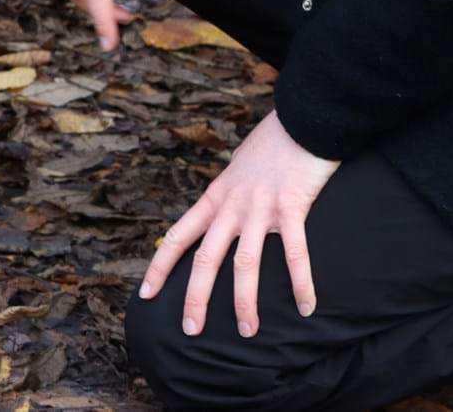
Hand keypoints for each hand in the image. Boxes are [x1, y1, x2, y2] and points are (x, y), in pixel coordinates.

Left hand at [138, 110, 339, 336]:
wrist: (299, 121)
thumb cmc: (269, 149)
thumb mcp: (235, 174)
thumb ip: (226, 200)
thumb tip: (218, 220)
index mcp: (213, 199)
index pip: (176, 237)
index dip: (159, 267)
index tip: (145, 295)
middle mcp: (230, 206)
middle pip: (204, 258)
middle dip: (195, 298)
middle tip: (190, 332)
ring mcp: (259, 208)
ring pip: (245, 262)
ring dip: (245, 300)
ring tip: (249, 332)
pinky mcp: (292, 207)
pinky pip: (296, 253)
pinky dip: (301, 283)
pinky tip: (307, 308)